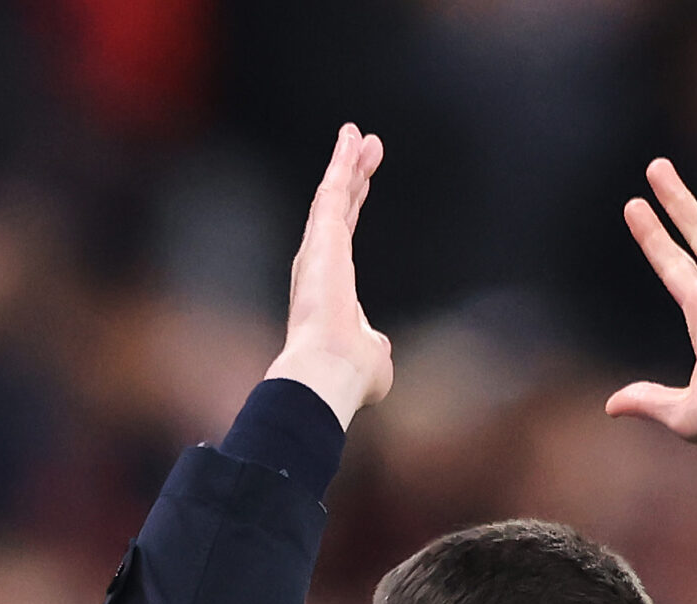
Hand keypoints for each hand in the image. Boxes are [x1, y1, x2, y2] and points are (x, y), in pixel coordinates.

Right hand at [266, 124, 392, 429]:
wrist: (329, 374)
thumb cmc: (350, 375)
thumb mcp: (374, 357)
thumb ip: (375, 344)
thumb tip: (378, 345)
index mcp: (332, 289)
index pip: (344, 238)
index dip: (355, 207)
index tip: (364, 180)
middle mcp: (320, 266)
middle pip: (338, 210)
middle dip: (352, 176)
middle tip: (366, 144)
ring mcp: (319, 251)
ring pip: (332, 196)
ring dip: (346, 163)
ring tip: (357, 133)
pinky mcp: (323, 239)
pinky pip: (333, 192)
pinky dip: (342, 163)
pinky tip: (350, 137)